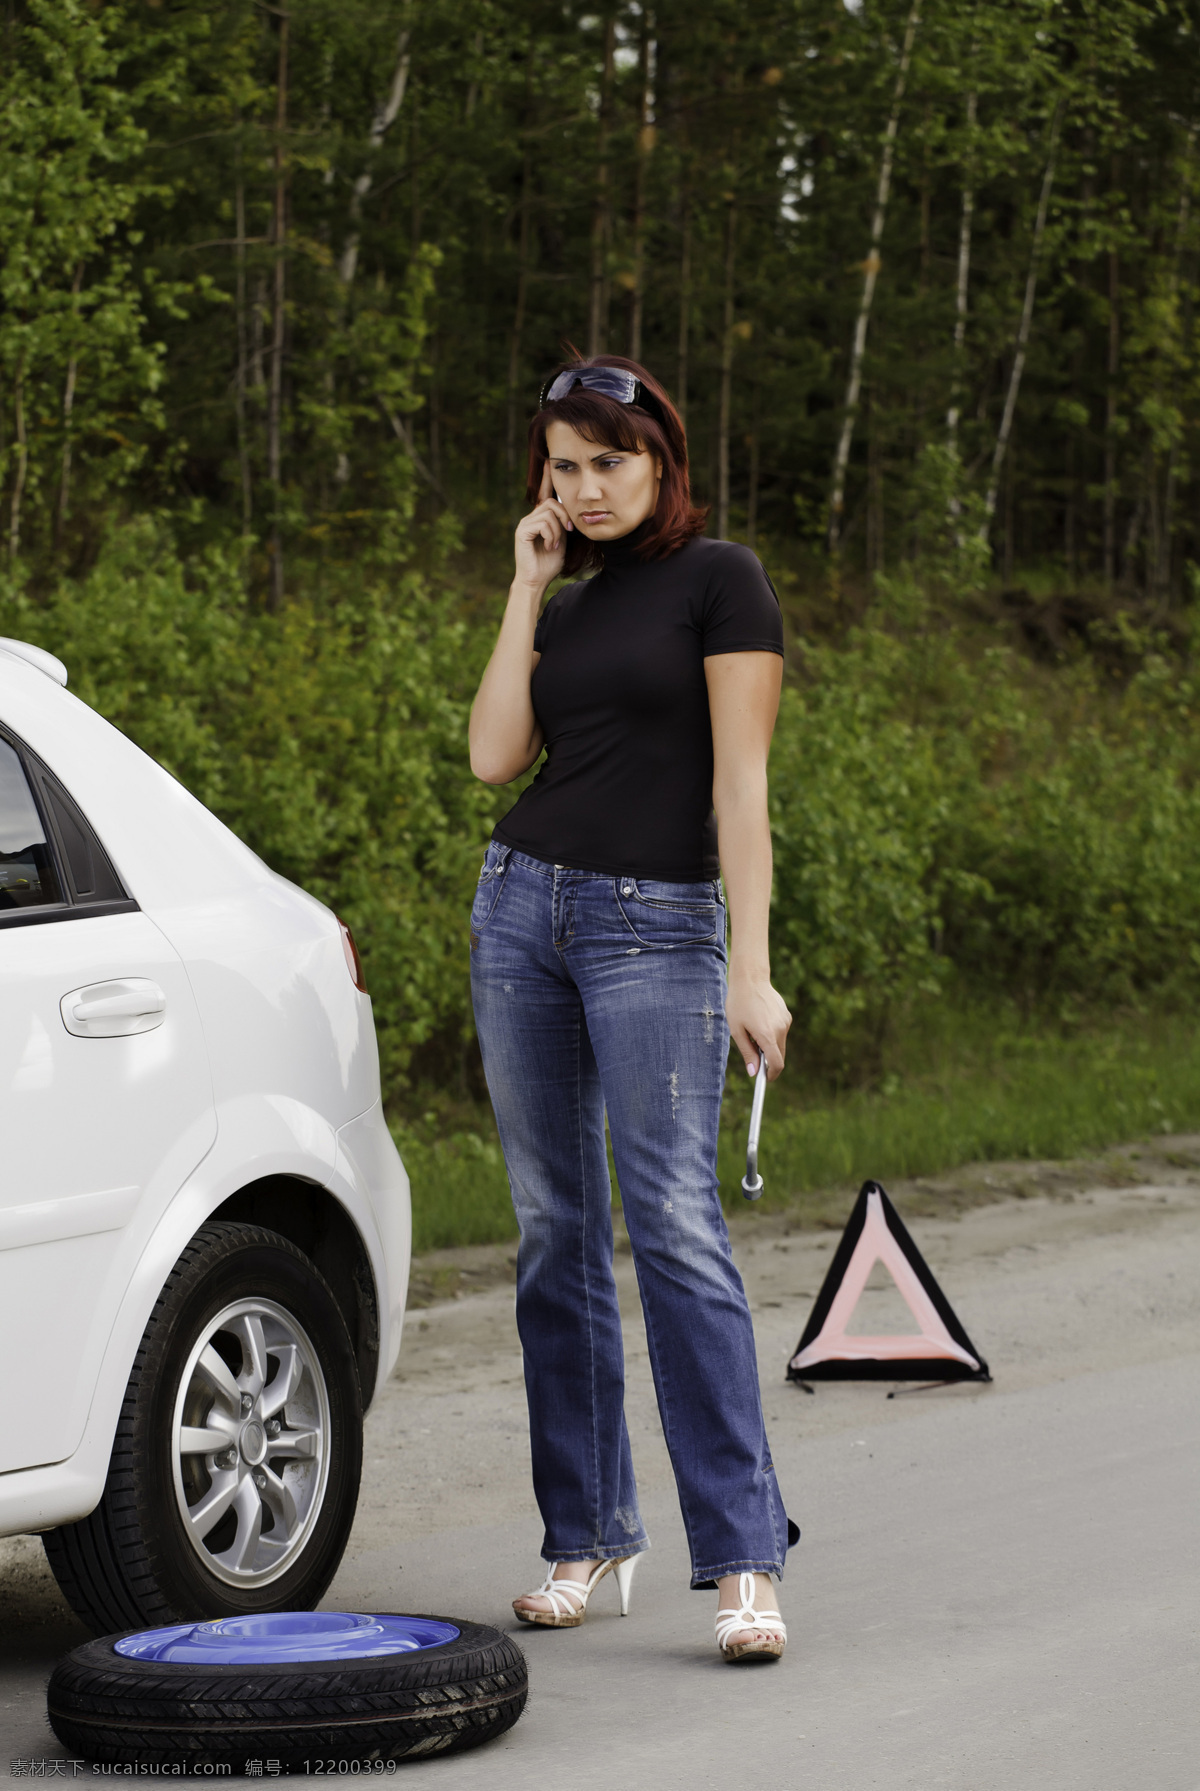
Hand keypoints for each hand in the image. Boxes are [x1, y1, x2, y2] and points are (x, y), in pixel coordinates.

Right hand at [514, 463, 572, 590]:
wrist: (537, 580)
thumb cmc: (550, 563)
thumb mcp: (562, 539)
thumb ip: (563, 523)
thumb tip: (571, 511)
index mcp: (540, 518)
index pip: (544, 494)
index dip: (547, 478)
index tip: (550, 462)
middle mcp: (531, 517)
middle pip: (552, 503)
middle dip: (565, 516)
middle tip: (570, 531)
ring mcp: (525, 523)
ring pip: (550, 513)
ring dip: (558, 531)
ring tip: (555, 545)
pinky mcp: (522, 531)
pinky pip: (544, 523)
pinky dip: (551, 536)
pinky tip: (549, 546)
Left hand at [727, 971, 790, 1079]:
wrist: (750, 979)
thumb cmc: (739, 1004)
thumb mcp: (737, 1030)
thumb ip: (747, 1053)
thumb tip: (753, 1072)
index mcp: (767, 1035)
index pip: (776, 1063)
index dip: (771, 1074)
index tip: (765, 1079)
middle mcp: (780, 1029)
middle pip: (779, 1055)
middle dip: (769, 1060)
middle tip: (754, 1055)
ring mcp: (786, 1022)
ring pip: (780, 1043)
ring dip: (769, 1045)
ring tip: (753, 1030)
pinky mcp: (787, 1016)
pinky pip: (781, 1032)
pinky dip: (772, 1034)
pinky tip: (760, 1020)